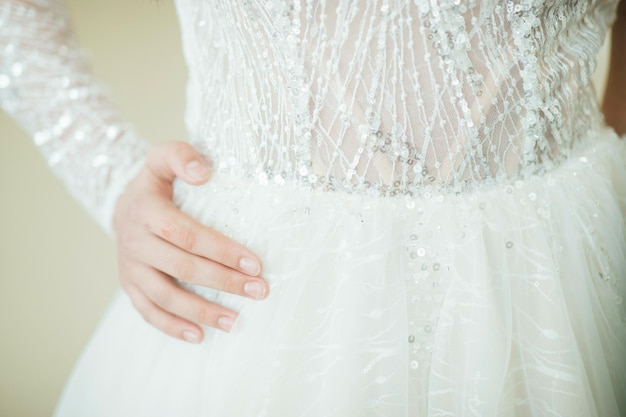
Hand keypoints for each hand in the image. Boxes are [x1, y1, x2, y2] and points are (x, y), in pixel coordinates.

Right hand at [112, 141, 267, 342]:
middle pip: (182, 267)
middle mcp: (135, 241)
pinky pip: (148, 311)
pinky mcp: (129, 285)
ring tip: (235, 321)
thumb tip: (204, 172)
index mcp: (146, 210)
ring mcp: (130, 267)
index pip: (186, 234)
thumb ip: (181, 156)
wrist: (121, 204)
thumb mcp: (162, 158)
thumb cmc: (154, 183)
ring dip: (202, 311)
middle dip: (224, 282)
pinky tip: (199, 335)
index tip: (255, 263)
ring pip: (165, 296)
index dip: (221, 250)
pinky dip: (172, 327)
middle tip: (260, 291)